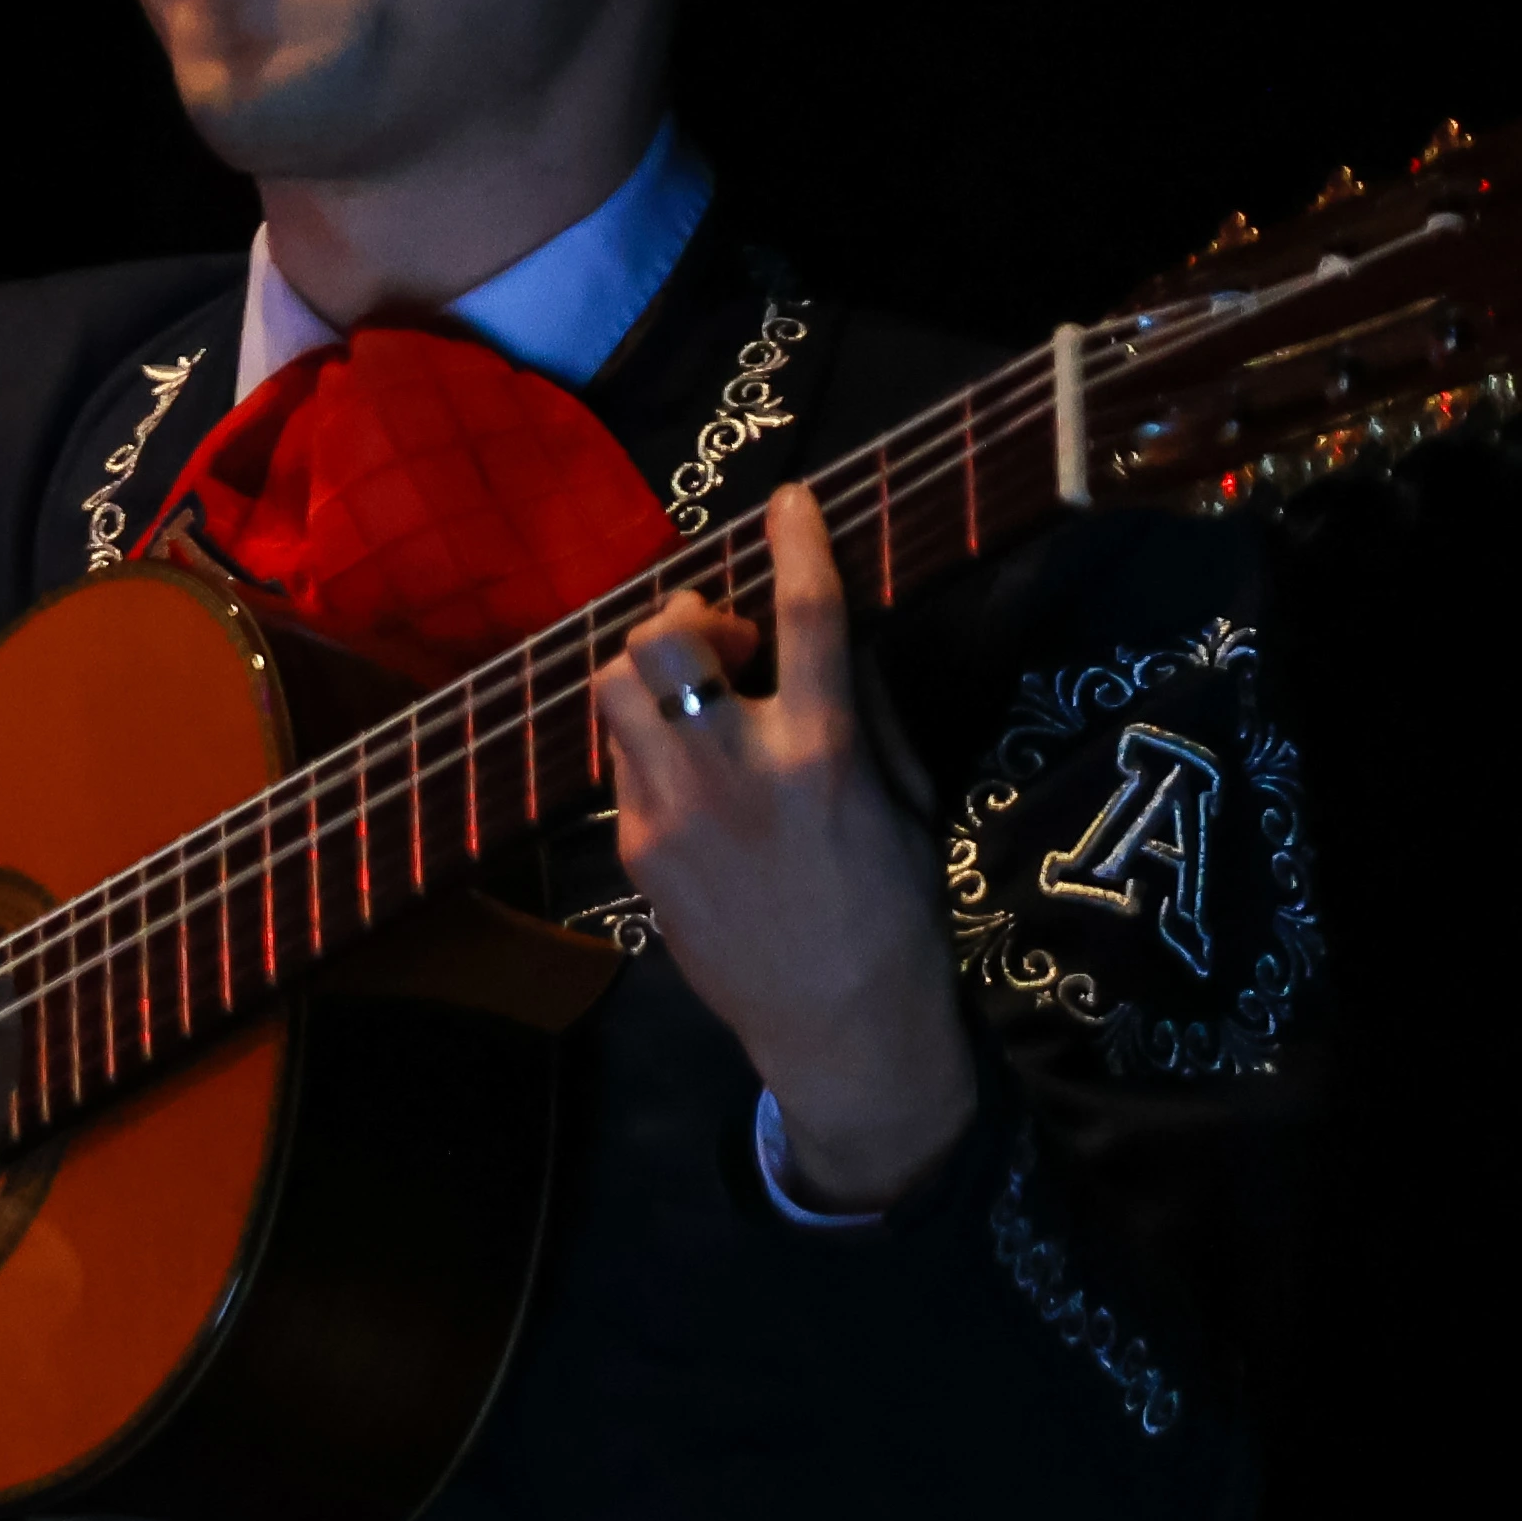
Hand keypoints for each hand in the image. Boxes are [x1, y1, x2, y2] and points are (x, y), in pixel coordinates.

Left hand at [594, 482, 976, 1211]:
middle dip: (684, 616)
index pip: (808, 615)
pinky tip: (686, 774)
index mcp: (823, 750)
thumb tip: (828, 633)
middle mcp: (736, 769)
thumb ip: (863, 708)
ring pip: (614, 689)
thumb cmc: (893, 906)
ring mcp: (671, 811)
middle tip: (724, 644)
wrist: (837, 1020)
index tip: (788, 500)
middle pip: (662, 636)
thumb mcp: (907, 797)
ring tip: (695, 703)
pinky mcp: (634, 849)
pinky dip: (648, 745)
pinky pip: (618, 761)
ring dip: (650, 673)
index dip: (797, 540)